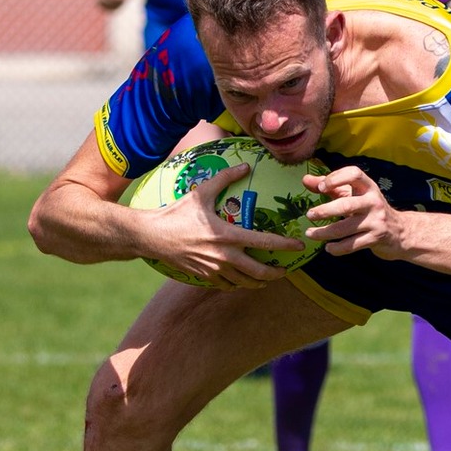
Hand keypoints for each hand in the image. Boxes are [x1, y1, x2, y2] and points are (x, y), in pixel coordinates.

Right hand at [140, 162, 303, 288]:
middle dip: (276, 273)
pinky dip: (239, 284)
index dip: (286, 245)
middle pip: (259, 272)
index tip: (300, 245)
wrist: (150, 236)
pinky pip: (227, 285)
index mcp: (228, 235)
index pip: (265, 242)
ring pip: (245, 282)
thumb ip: (225, 178)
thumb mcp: (200, 193)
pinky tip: (243, 280)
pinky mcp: (204, 276)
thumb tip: (245, 165)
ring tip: (268, 277)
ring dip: (259, 281)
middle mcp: (224, 256)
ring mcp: (214, 269)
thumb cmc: (176, 214)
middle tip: (286, 269)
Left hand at [303, 165, 401, 256]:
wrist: (400, 231)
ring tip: (310, 234)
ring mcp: (376, 221)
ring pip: (345, 228)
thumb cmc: (370, 209)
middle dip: (325, 211)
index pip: (354, 174)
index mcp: (368, 187)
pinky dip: (337, 248)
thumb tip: (305, 179)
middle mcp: (374, 202)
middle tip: (309, 215)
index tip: (320, 187)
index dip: (335, 178)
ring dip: (324, 232)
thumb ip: (331, 187)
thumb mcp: (355, 195)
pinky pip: (352, 245)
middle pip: (346, 205)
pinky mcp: (376, 238)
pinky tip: (328, 248)